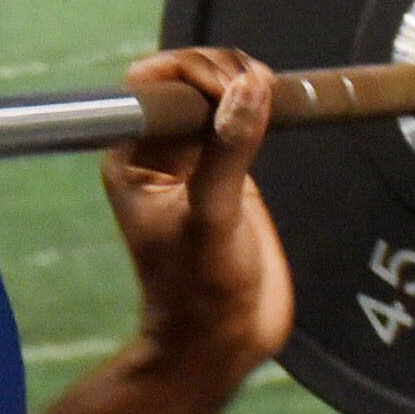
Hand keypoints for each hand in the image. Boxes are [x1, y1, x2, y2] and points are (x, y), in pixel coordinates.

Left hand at [103, 48, 288, 385]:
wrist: (222, 341)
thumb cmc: (200, 290)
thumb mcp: (212, 219)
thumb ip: (228, 152)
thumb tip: (249, 86)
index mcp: (134, 156)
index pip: (153, 83)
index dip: (192, 71)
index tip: (232, 89)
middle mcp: (161, 150)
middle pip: (189, 80)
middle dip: (224, 71)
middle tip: (261, 87)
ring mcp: (198, 159)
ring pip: (219, 94)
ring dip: (246, 82)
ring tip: (273, 93)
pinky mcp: (233, 172)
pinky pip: (244, 119)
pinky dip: (263, 104)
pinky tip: (280, 105)